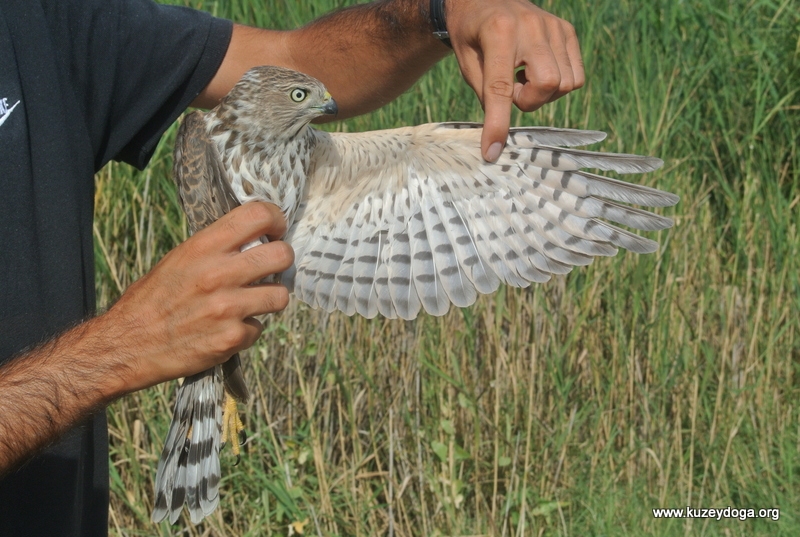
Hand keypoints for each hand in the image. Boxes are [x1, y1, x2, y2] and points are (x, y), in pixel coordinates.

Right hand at [104, 202, 292, 392]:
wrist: (126, 345)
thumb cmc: (152, 300)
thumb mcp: (179, 260)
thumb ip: (216, 248)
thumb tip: (254, 238)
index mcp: (203, 247)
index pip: (257, 215)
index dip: (275, 220)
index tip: (275, 231)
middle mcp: (218, 274)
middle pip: (282, 255)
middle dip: (281, 262)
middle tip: (270, 269)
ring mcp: (227, 308)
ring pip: (280, 296)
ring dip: (269, 299)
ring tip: (250, 302)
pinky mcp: (231, 338)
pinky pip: (258, 329)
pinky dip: (246, 331)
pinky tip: (226, 330)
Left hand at [445, 0, 584, 160]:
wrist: (484, 1)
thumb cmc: (472, 37)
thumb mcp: (467, 65)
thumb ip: (486, 97)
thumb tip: (498, 141)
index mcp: (498, 32)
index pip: (500, 88)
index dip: (497, 123)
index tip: (492, 151)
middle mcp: (531, 25)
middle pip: (547, 85)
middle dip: (528, 100)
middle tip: (510, 88)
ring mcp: (554, 26)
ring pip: (565, 84)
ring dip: (541, 93)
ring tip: (522, 76)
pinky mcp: (567, 30)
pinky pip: (576, 77)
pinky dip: (557, 84)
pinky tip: (536, 70)